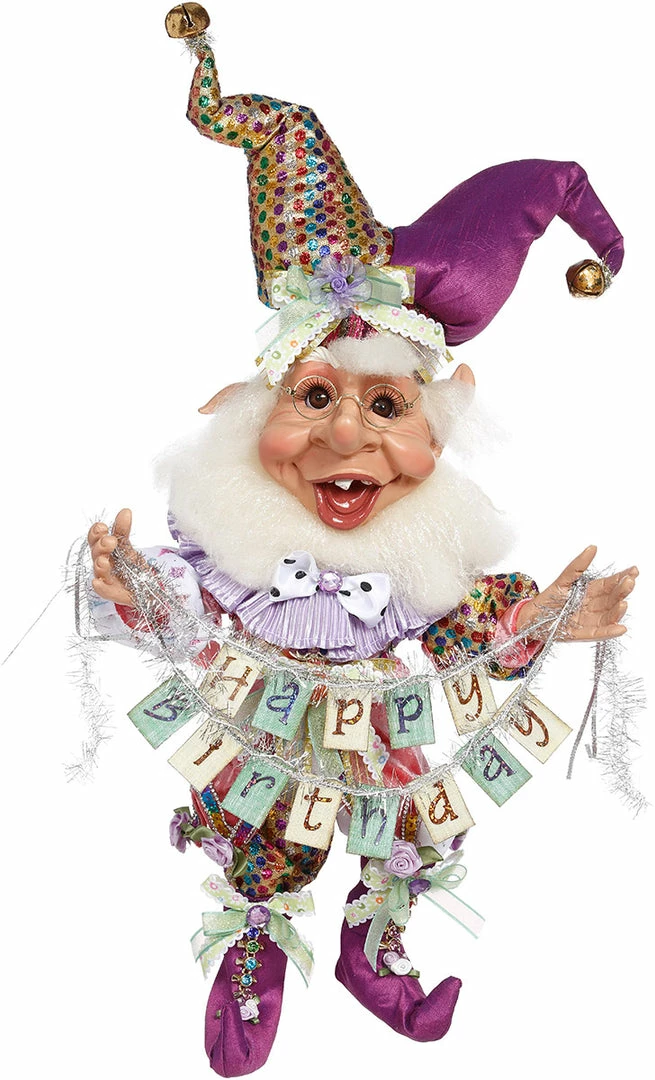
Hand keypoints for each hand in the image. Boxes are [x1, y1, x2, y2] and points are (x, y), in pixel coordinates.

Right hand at [87, 509, 140, 606]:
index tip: (102, 527)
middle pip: (96, 553)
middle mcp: (101, 562)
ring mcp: (105, 578)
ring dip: (100, 565)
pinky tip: (98, 582)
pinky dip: (100, 587)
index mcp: (103, 549)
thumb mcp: (126, 546)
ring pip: (99, 571)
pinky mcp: (112, 592)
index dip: (95, 532)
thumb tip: (125, 511)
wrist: (144, 586)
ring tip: (104, 560)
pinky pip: (104, 590)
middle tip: (110, 541)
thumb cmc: (129, 565)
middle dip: (101, 546)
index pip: (94, 538)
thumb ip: (123, 530)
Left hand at [515, 545, 637, 642]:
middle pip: (611, 599)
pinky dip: (609, 631)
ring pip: (607, 616)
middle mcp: (592, 606)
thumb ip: (578, 565)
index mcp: (590, 591)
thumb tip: (593, 548)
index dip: (622, 577)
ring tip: (624, 603)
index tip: (633, 571)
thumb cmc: (548, 599)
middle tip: (629, 582)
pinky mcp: (580, 634)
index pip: (609, 584)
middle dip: (621, 591)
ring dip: (617, 611)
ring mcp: (588, 620)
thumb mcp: (564, 579)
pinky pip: (597, 633)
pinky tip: (620, 628)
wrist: (530, 617)